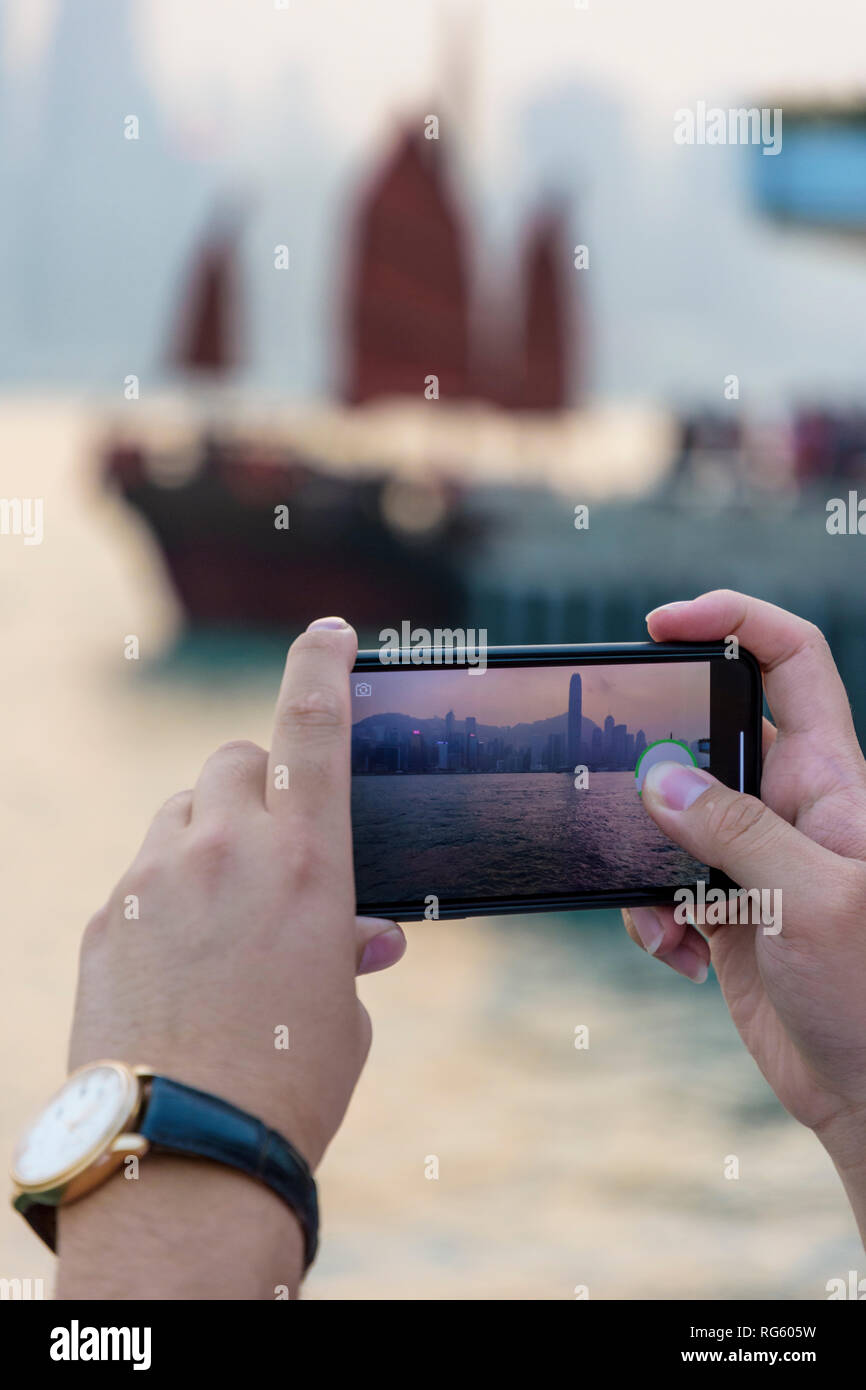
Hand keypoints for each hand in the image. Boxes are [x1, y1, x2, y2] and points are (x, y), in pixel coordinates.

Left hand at [67, 616, 404, 1171]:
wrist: (187, 1153)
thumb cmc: (290, 1081)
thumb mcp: (342, 1006)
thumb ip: (345, 944)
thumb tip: (359, 935)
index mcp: (306, 859)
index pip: (313, 726)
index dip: (323, 666)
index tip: (329, 631)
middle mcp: (224, 848)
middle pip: (233, 760)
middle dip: (258, 782)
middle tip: (273, 839)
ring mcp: (154, 878)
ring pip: (180, 812)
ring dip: (208, 835)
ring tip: (225, 911)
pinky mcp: (106, 918)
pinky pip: (143, 873)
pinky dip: (168, 892)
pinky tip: (178, 961)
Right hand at [622, 591, 865, 1210]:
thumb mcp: (810, 901)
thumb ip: (733, 831)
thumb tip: (659, 777)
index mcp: (832, 778)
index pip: (791, 660)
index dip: (733, 619)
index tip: (664, 623)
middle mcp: (790, 805)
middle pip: (708, 734)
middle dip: (656, 761)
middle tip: (622, 794)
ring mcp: (754, 856)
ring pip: (670, 813)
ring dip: (645, 858)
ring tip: (667, 915)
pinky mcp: (725, 906)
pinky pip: (661, 880)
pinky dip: (650, 913)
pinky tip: (680, 955)